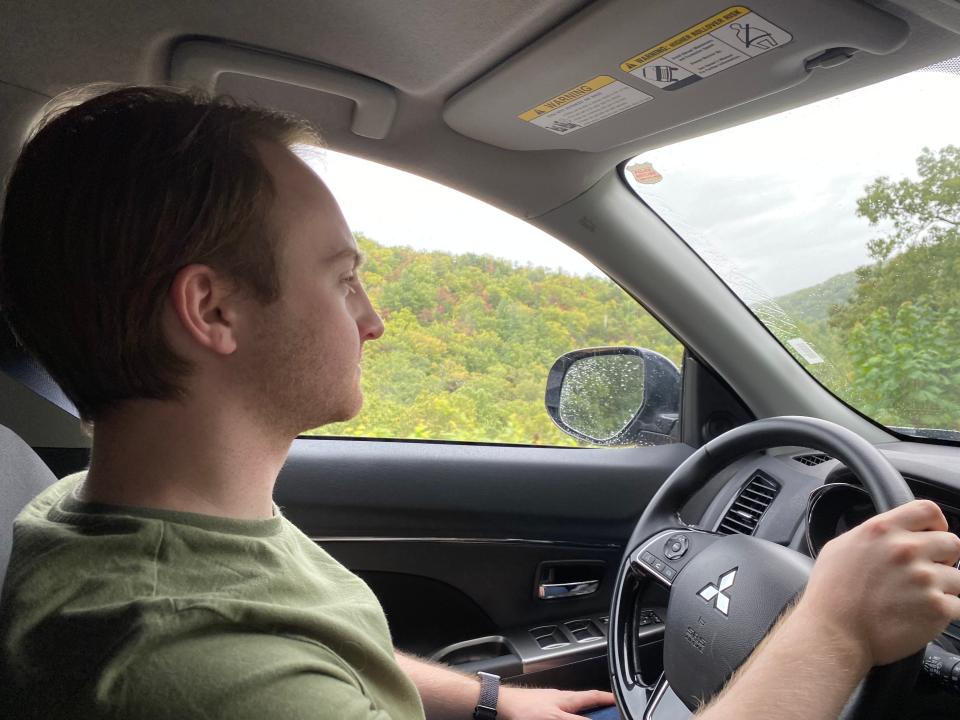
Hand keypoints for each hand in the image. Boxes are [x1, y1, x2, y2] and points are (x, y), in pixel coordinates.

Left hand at [498, 686, 615, 719]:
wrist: (501, 706)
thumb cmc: (524, 708)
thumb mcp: (556, 717)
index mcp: (568, 699)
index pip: (594, 697)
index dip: (609, 699)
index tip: (620, 701)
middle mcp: (562, 701)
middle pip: (585, 705)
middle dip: (597, 709)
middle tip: (607, 712)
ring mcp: (551, 707)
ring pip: (573, 712)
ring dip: (583, 713)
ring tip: (592, 715)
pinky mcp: (541, 713)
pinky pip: (561, 714)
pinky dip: (569, 715)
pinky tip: (566, 717)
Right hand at [798, 499, 959, 666]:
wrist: (833, 633)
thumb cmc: (830, 594)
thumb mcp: (840, 548)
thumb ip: (870, 535)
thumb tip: (888, 534)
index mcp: (882, 530)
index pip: (927, 510)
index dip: (936, 523)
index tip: (933, 534)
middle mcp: (906, 550)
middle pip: (952, 542)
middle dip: (943, 558)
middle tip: (926, 572)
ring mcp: (924, 578)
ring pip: (958, 577)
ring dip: (945, 588)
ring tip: (921, 599)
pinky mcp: (937, 608)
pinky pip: (959, 605)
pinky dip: (946, 611)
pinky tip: (924, 615)